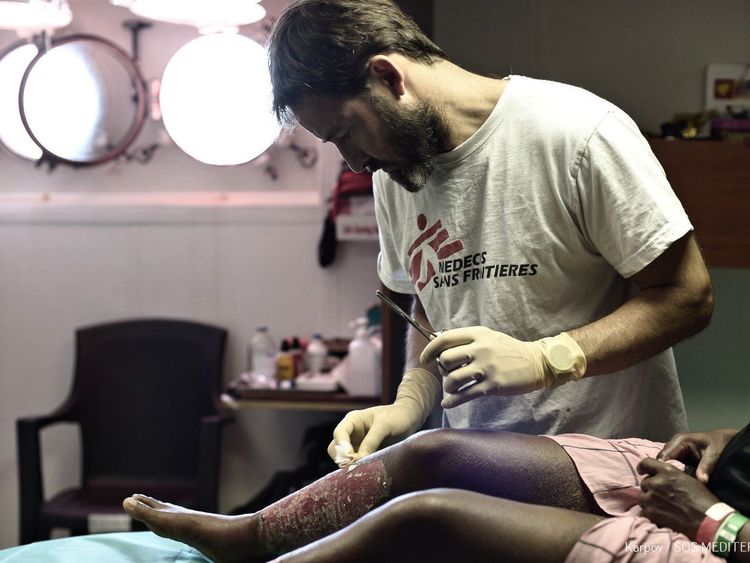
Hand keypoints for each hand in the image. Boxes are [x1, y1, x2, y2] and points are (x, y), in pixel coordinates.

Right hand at [327, 368, 439, 464]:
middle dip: (343, 458)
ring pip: (344, 459)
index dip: (342, 446)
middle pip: (335, 448)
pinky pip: (356, 464)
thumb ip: (371, 441)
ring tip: (365, 469)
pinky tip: (369, 471)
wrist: (409, 419)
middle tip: (357, 465)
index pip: (339, 433)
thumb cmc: (396, 417)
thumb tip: (358, 460)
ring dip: (351, 465)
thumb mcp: (384, 425)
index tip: (350, 456)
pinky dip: (359, 468)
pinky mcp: (364, 454)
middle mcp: (351, 433)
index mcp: (352, 421)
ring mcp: (357, 445)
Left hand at [420, 327, 585, 407]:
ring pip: (453, 379)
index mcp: (478, 334)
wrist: (536, 363)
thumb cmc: (508, 350)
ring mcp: (487, 368)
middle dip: (442, 369)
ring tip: (452, 389)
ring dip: (448, 387)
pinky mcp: (493, 385)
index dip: (430, 349)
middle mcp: (481, 349)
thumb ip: (468, 340)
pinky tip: (447, 404)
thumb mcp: (489, 337)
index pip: (445, 339)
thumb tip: (440, 346)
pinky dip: (452, 401)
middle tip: (448, 374)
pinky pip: (465, 395)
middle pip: (446, 359)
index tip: (425, 359)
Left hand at [638, 457, 719, 538]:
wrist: (707, 520)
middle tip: (662, 495)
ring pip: (642, 496)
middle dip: (651, 488)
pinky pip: (644, 509)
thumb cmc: (702, 499)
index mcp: (667, 471)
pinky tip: (662, 514)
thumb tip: (661, 476)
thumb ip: (671, 475)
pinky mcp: (650, 511)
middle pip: (645, 482)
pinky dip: (651, 511)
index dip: (643, 468)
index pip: (645, 463)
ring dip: (649, 500)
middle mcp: (657, 482)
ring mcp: (652, 497)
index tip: (643, 472)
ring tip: (662, 506)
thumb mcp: (687, 479)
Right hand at [657, 428, 738, 483]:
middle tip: (665, 486)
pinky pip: (671, 465)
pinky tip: (674, 483)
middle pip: (662, 460)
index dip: (662, 468)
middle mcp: (674, 445)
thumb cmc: (718, 444)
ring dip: (666, 473)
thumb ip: (706, 467)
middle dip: (662, 472)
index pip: (664, 455)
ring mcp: (675, 450)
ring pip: (664, 463)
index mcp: (679, 440)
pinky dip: (672, 473)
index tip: (664, 482)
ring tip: (667, 486)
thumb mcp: (713, 454)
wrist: (723, 440)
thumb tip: (702, 481)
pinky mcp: (679, 457)